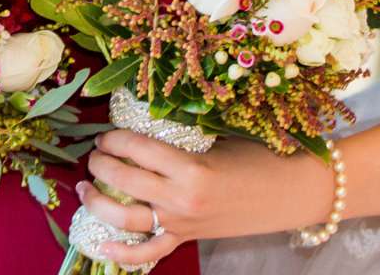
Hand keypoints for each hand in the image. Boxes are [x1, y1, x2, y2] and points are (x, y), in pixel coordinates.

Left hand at [75, 131, 330, 266]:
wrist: (294, 192)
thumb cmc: (261, 158)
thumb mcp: (220, 140)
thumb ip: (183, 137)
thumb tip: (147, 126)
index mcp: (191, 167)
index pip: (138, 149)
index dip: (115, 139)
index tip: (106, 132)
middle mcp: (182, 199)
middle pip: (125, 181)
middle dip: (101, 165)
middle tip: (94, 154)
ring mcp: (183, 223)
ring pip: (127, 219)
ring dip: (99, 202)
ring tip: (86, 188)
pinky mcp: (188, 238)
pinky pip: (148, 254)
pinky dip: (122, 253)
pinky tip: (100, 243)